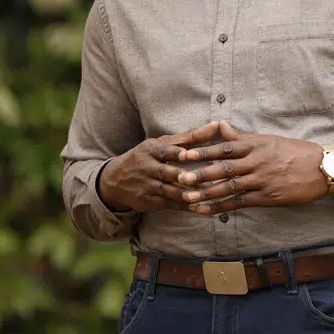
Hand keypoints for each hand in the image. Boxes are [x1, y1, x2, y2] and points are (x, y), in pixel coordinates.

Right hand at [98, 121, 220, 212]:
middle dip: (180, 176)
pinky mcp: (148, 201)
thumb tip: (217, 125)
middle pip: (165, 172)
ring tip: (204, 196)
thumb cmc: (148, 157)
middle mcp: (147, 167)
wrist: (116, 180)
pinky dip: (184, 207)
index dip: (176, 153)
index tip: (188, 154)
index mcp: (151, 150)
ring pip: (167, 191)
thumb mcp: (164, 143)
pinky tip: (200, 208)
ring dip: (185, 194)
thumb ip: (191, 136)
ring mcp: (147, 186)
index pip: (164, 151)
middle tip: (198, 177)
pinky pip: (168, 205)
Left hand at [176, 120, 327, 214]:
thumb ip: (241, 136)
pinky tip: (206, 210)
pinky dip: (221, 206)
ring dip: (206, 193)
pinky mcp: (266, 197)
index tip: (184, 153)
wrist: (321, 169)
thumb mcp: (267, 140)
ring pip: (229, 187)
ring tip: (186, 197)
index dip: (203, 151)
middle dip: (199, 173)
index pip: (224, 147)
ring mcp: (261, 180)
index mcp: (255, 145)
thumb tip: (221, 125)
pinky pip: (239, 202)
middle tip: (178, 176)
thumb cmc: (294, 152)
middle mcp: (256, 162)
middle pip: (223, 168)